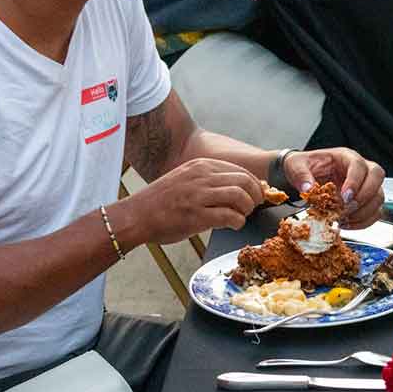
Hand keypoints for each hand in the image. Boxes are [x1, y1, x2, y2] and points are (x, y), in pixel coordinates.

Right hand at [114, 157, 264, 246]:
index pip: (240, 170)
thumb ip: (209, 180)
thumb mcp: (186, 179)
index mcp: (200, 166)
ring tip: (242, 216)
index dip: (254, 184)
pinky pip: (230, 216)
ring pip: (240, 196)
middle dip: (255, 195)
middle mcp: (200, 177)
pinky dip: (238, 222)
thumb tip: (240, 188)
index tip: (256, 194)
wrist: (135, 216)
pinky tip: (233, 225)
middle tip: (253, 207)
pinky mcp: (196, 215)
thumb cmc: (161, 202)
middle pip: (245, 181)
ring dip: (247, 209)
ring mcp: (198, 195)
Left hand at [284, 148, 385, 226]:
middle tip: (348, 208)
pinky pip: (375, 212)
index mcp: (345, 157)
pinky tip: (347, 224)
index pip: (359, 165)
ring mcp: (365, 185)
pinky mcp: (365, 200)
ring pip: (379, 196)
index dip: (355, 182)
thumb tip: (308, 188)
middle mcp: (360, 169)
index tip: (345, 197)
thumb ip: (301, 174)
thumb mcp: (296, 165)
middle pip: (377, 177)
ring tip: (344, 218)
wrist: (305, 175)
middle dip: (365, 196)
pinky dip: (364, 221)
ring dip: (364, 211)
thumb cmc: (305, 167)